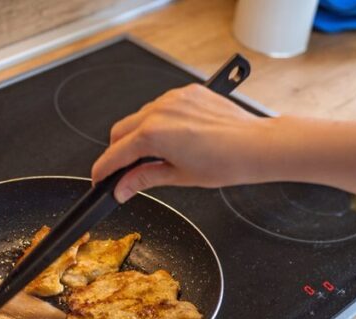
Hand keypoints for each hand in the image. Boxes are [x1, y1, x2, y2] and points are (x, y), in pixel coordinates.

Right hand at [91, 83, 275, 202]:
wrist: (255, 145)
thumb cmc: (225, 162)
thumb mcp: (179, 176)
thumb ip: (144, 179)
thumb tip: (122, 188)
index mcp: (153, 134)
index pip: (115, 153)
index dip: (104, 170)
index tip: (100, 180)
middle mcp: (159, 110)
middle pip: (121, 131)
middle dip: (118, 151)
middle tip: (125, 172)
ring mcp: (174, 98)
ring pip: (140, 117)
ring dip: (139, 135)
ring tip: (156, 156)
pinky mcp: (187, 92)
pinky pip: (161, 106)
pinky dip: (159, 122)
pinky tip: (174, 138)